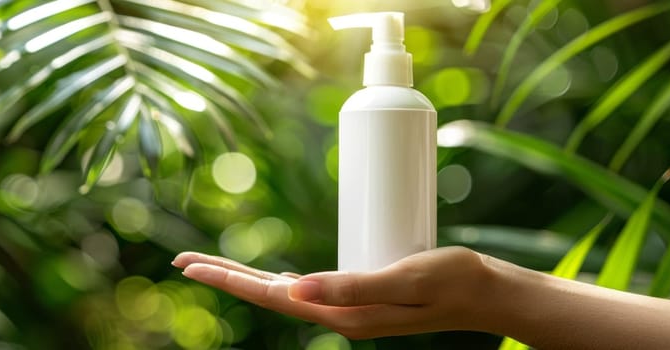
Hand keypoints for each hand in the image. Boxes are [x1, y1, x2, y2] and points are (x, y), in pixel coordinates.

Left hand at [172, 247, 501, 338]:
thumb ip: (349, 287)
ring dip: (247, 279)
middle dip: (224, 277)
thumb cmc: (452, 281)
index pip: (270, 297)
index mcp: (342, 316)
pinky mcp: (360, 297)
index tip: (189, 265)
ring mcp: (349, 310)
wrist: (488, 293)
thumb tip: (292, 290)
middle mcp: (340, 317)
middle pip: (268, 295)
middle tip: (181, 260)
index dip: (227, 279)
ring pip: (285, 293)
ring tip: (213, 266)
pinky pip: (309, 289)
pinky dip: (280, 282)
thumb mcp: (401, 279)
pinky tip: (273, 280)